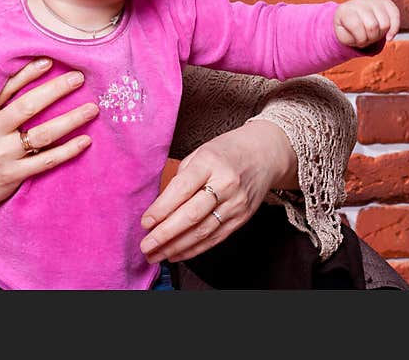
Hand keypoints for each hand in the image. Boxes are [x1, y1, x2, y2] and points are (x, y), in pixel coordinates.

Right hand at [0, 58, 98, 244]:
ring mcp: (3, 155)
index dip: (27, 73)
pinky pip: (45, 160)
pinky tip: (85, 141)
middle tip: (79, 77)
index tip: (48, 60)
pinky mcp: (12, 175)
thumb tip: (29, 87)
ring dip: (70, 119)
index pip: (6, 89)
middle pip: (27, 106)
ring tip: (91, 109)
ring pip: (42, 134)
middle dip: (55, 90)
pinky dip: (67, 150)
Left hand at [139, 119, 293, 263]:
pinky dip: (194, 249)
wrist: (264, 154)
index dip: (161, 209)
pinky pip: (215, 238)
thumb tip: (159, 208)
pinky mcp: (242, 218)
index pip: (181, 190)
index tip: (145, 222)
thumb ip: (180, 179)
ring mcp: (236, 204)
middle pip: (192, 215)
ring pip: (202, 231)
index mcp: (209, 162)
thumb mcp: (198, 154)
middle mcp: (225, 184)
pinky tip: (176, 254)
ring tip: (156, 255)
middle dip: (165, 234)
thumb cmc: (224, 152)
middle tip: (146, 246)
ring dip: (176, 247)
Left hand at [334, 0, 399, 47]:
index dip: (360, 39)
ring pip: (385, 24)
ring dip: (381, 35)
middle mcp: (359, 2)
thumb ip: (348, 38)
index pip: (356, 26)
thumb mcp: (342, 36)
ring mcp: (373, 1)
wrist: (352, 15)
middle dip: (371, 38)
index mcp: (345, 10)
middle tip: (367, 39)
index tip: (358, 42)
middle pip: (372, 26)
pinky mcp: (386, 2)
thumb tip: (358, 34)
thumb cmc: (347, 28)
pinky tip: (389, 37)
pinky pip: (396, 16)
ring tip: (373, 34)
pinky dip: (394, 30)